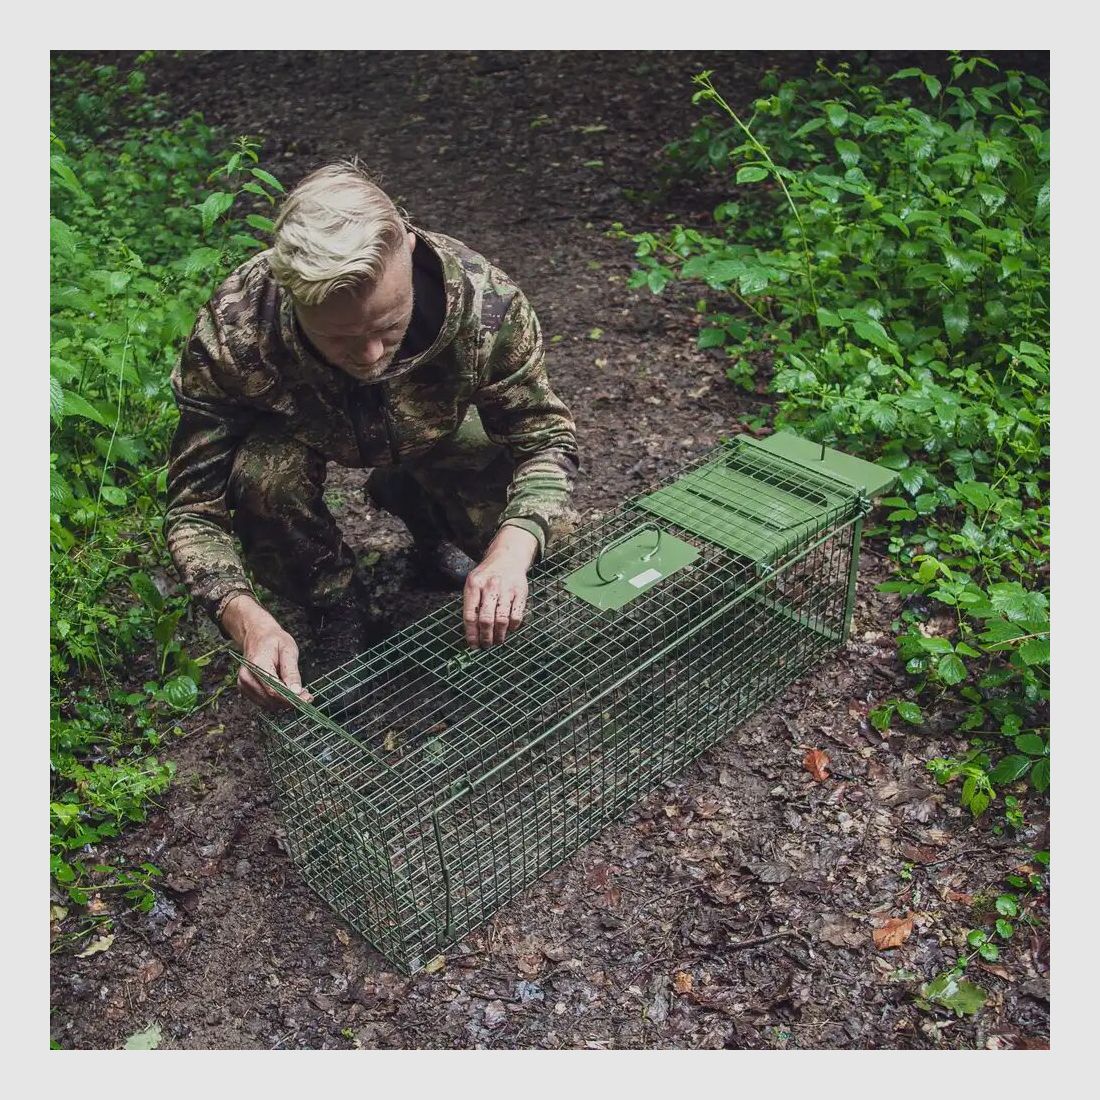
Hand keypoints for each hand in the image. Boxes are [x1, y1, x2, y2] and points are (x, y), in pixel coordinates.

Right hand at [220, 593, 312, 709]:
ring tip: (299, 692)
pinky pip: (264, 702)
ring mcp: (244, 684)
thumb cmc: (274, 641)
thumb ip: (291, 672)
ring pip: (268, 703)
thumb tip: (296, 692)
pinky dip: (278, 701)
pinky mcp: (246, 690)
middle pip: (271, 699)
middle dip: (291, 701)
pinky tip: (288, 692)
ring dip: (285, 702)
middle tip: (307, 696)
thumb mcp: (288, 650)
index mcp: (257, 665)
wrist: (257, 636)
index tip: (306, 699)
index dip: (291, 698)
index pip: (273, 690)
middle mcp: (247, 677)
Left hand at [463, 526, 538, 647]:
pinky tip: (509, 630)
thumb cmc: (487, 575)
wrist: (507, 557)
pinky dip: (513, 627)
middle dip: (485, 637)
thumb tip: (472, 633)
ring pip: (502, 620)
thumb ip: (471, 605)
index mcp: (474, 585)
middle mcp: (490, 586)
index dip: (471, 634)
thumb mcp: (473, 583)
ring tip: (497, 641)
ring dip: (499, 635)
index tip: (473, 645)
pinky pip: (516, 616)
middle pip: (486, 619)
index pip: (470, 615)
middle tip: (486, 645)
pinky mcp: (521, 592)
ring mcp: (507, 589)